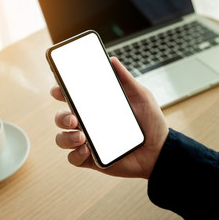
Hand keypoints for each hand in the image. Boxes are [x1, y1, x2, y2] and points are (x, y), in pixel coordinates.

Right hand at [51, 57, 168, 178]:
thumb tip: (112, 60)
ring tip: (82, 136)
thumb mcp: (141, 97)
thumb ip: (126, 79)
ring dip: (66, 136)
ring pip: (62, 138)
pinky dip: (75, 154)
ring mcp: (88, 141)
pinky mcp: (91, 159)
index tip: (58, 88)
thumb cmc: (150, 122)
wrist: (160, 150)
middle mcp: (89, 123)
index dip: (60, 91)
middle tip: (74, 118)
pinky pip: (73, 158)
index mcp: (97, 107)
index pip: (72, 97)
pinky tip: (86, 149)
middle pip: (62, 117)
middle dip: (61, 117)